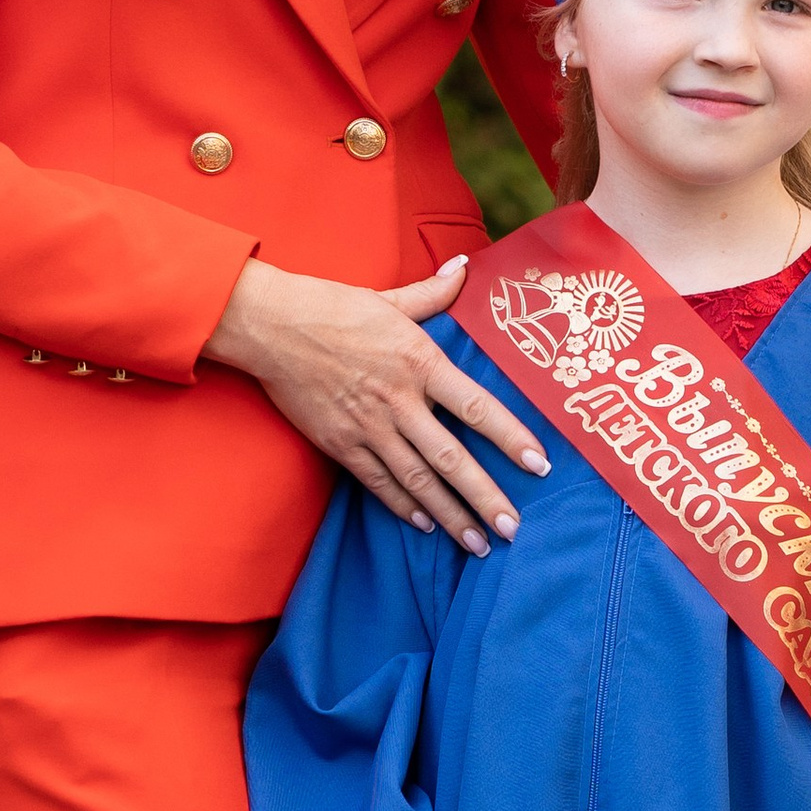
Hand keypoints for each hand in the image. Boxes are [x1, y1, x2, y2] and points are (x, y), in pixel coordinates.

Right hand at [203, 255, 548, 555]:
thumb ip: (434, 293)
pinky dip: (404, 506)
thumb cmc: (332, 307)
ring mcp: (368, 427)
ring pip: (417, 481)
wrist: (271, 326)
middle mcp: (399, 401)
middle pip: (451, 458)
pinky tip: (426, 525)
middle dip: (485, 498)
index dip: (510, 437)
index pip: (476, 406)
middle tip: (513, 529)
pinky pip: (378, 483)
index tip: (539, 465)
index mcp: (420, 362)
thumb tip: (466, 267)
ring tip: (478, 544)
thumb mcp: (390, 298)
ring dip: (450, 516)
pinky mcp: (340, 444)